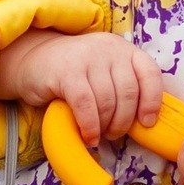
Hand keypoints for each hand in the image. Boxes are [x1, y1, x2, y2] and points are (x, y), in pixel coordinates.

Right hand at [0, 29, 164, 143]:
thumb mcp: (104, 72)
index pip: (150, 73)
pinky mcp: (66, 71)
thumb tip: (143, 122)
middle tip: (113, 134)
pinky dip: (90, 125)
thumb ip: (123, 86)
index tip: (147, 123)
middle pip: (129, 93)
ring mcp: (87, 58)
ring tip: (99, 135)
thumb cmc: (73, 74)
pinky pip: (86, 105)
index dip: (152, 101)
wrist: (31, 61)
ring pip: (108, 101)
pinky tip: (88, 135)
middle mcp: (109, 49)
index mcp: (123, 49)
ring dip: (106, 126)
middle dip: (124, 121)